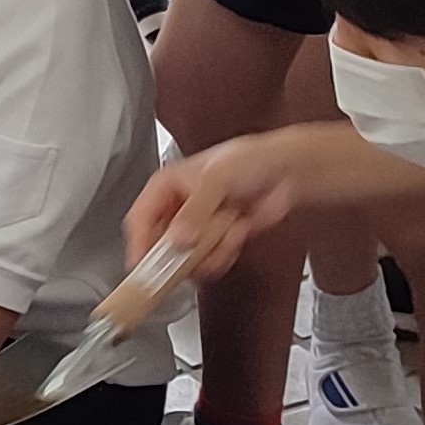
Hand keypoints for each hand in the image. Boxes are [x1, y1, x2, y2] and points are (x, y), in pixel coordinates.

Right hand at [123, 134, 301, 279]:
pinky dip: (225, 254)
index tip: (145, 264)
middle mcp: (175, 211)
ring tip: (228, 228)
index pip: (139, 220)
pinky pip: (207, 264)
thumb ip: (195, 210)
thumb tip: (178, 237)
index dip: (139, 244)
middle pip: (159, 247)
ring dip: (210, 250)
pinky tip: (237, 231)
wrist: (285, 172)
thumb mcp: (216, 179)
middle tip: (195, 252)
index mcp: (164, 188)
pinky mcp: (214, 244)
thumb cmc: (248, 160)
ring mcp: (195, 230)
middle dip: (181, 252)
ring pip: (184, 260)